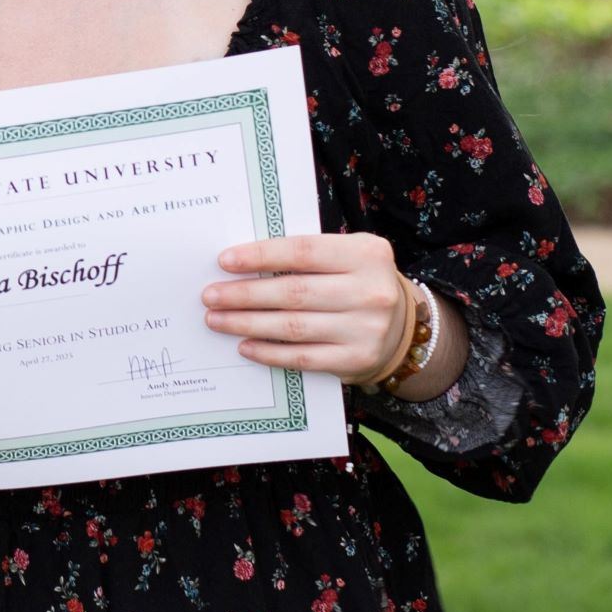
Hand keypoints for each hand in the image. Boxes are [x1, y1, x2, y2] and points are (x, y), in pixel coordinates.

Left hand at [204, 232, 446, 395]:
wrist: (401, 326)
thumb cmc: (358, 282)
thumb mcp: (346, 256)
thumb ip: (306, 255)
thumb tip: (243, 262)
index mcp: (366, 254)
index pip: (303, 251)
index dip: (261, 256)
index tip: (225, 261)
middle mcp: (370, 291)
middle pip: (294, 292)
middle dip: (245, 295)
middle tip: (211, 295)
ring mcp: (365, 329)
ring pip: (293, 327)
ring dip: (248, 323)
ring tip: (218, 319)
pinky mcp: (355, 360)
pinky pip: (302, 357)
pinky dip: (269, 352)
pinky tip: (245, 345)